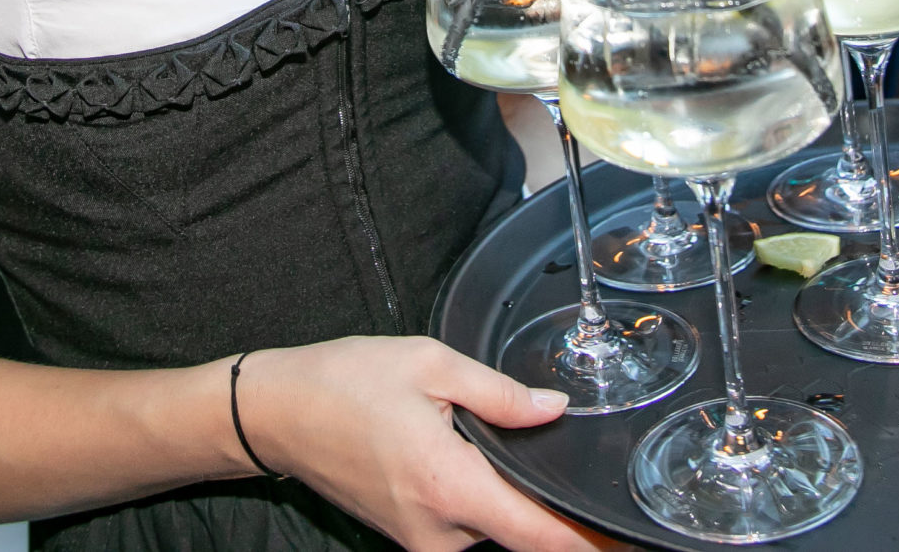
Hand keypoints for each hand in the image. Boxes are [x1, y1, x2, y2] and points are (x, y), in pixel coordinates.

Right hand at [236, 337, 593, 551]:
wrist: (278, 413)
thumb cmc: (344, 383)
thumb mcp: (430, 365)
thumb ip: (499, 393)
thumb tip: (552, 411)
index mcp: (450, 486)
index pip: (538, 535)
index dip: (585, 541)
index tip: (620, 538)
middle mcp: (437, 529)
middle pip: (518, 531)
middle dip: (535, 494)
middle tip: (520, 439)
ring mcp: (419, 539)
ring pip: (488, 527)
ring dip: (496, 492)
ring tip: (459, 432)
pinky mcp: (406, 536)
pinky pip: (459, 526)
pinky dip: (470, 496)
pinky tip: (446, 450)